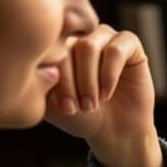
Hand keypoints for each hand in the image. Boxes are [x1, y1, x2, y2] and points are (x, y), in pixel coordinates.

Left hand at [43, 24, 161, 166]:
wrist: (116, 131)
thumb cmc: (81, 116)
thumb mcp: (50, 101)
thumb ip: (38, 80)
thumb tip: (37, 63)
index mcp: (58, 44)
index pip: (49, 50)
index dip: (56, 79)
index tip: (64, 108)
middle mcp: (80, 35)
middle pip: (68, 47)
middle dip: (71, 82)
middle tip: (77, 108)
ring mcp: (105, 36)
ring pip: (89, 46)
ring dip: (89, 80)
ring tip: (92, 104)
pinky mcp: (130, 43)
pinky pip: (115, 50)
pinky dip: (109, 76)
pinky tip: (107, 94)